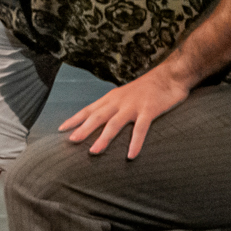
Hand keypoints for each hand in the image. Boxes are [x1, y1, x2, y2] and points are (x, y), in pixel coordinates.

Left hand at [57, 66, 190, 158]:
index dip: (75, 119)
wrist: (170, 75)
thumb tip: (99, 121)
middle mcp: (119, 102)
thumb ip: (113, 107)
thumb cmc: (146, 88)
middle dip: (83, 129)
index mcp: (111, 98)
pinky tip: (130, 155)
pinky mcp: (149, 111)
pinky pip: (140, 129)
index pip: (89, 109)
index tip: (61, 129)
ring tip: (93, 151)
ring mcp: (133, 106)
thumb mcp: (125, 95)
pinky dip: (135, 142)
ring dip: (103, 138)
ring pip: (114, 124)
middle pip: (97, 117)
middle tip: (71, 141)